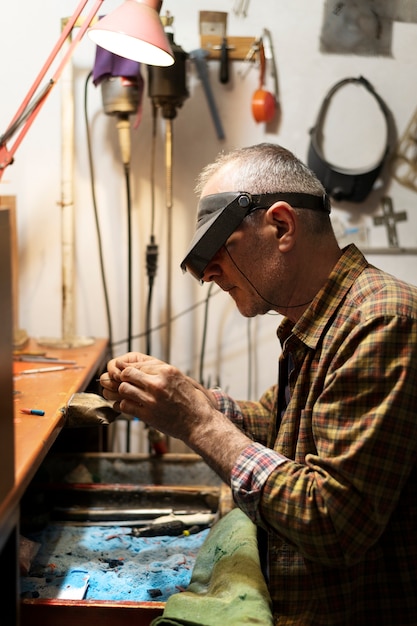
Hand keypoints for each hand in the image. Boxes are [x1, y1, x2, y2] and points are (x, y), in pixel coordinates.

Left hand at [99, 352, 216, 440]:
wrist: (199, 423)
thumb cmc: (193, 402)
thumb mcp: (181, 380)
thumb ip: (163, 373)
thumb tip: (145, 368)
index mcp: (167, 371)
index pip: (139, 364)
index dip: (131, 369)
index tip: (127, 374)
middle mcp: (158, 383)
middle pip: (128, 373)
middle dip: (124, 378)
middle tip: (127, 383)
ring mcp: (152, 399)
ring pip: (123, 388)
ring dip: (123, 392)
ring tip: (129, 395)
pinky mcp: (148, 415)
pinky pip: (125, 405)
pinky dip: (123, 405)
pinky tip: (129, 406)